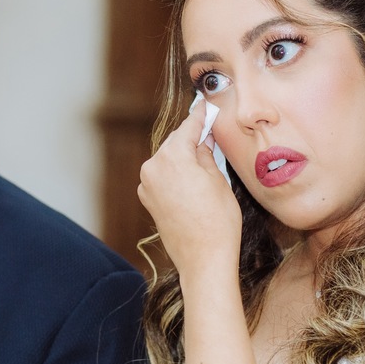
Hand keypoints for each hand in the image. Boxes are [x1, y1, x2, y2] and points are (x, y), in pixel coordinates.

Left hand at [138, 101, 241, 274]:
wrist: (203, 258)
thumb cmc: (217, 221)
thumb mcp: (218, 180)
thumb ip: (206, 154)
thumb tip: (203, 140)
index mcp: (172, 157)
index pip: (188, 128)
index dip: (199, 115)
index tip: (205, 105)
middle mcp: (152, 167)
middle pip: (174, 143)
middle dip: (191, 138)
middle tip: (209, 131)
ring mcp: (146, 184)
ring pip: (167, 159)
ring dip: (182, 156)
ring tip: (203, 156)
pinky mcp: (147, 199)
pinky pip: (162, 176)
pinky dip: (175, 172)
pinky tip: (191, 177)